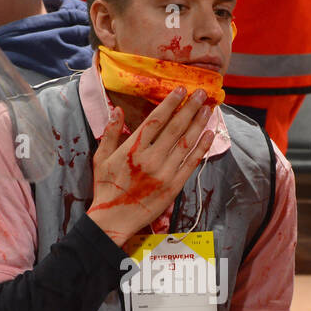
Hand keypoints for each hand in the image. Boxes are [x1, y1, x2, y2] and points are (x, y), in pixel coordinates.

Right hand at [86, 88, 214, 245]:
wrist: (114, 219)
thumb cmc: (106, 188)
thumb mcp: (101, 158)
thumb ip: (110, 133)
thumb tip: (118, 109)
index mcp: (133, 149)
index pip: (156, 120)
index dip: (170, 103)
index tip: (180, 90)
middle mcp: (151, 158)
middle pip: (175, 127)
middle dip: (190, 108)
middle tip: (201, 93)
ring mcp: (165, 172)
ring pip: (186, 142)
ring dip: (199, 123)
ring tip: (208, 109)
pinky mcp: (174, 186)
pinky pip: (191, 163)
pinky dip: (202, 148)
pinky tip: (209, 134)